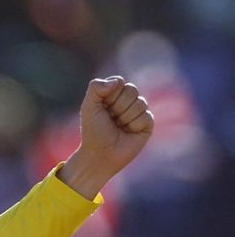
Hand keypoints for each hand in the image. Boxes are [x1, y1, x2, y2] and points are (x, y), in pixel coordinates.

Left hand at [58, 76, 154, 198]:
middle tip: (111, 119)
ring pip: (140, 103)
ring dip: (125, 117)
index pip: (120, 82)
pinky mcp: (147, 124)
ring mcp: (139, 112)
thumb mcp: (88, 107)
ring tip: (119, 127)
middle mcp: (127, 101)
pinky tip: (128, 132)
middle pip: (132, 90)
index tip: (102, 108)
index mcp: (113, 95)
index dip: (110, 95)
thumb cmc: (93, 132)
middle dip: (118, 106)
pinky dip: (134, 125)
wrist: (100, 154)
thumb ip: (96, 88)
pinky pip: (146, 116)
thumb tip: (118, 81)